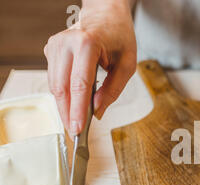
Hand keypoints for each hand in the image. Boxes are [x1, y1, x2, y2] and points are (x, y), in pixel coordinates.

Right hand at [44, 1, 135, 136]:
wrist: (106, 15)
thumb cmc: (119, 37)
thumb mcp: (127, 65)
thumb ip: (113, 90)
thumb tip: (97, 112)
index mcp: (87, 43)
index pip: (80, 84)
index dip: (78, 109)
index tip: (79, 128)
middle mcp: (66, 42)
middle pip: (62, 87)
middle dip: (68, 113)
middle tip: (75, 132)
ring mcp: (55, 45)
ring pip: (54, 85)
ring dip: (64, 106)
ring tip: (75, 122)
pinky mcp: (51, 49)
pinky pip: (55, 78)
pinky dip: (63, 94)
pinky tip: (73, 105)